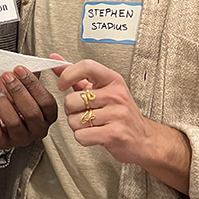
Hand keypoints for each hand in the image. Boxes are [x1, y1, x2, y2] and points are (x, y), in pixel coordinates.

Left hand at [0, 65, 57, 148]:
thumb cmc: (10, 99)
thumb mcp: (22, 85)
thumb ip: (29, 77)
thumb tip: (33, 64)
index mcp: (47, 115)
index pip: (46, 101)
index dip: (33, 84)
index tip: (20, 70)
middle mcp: (37, 129)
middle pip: (31, 112)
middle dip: (18, 91)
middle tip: (8, 77)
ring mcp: (21, 138)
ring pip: (14, 122)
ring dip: (4, 103)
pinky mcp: (3, 143)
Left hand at [52, 53, 190, 192]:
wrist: (144, 139)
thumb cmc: (120, 113)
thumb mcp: (102, 89)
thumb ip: (77, 76)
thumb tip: (55, 60)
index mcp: (112, 80)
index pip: (86, 66)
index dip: (68, 74)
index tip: (62, 84)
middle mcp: (116, 95)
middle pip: (72, 100)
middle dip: (72, 111)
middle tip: (85, 113)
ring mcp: (117, 114)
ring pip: (74, 120)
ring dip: (78, 126)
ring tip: (93, 124)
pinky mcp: (115, 133)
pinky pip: (81, 135)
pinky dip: (83, 138)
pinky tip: (95, 135)